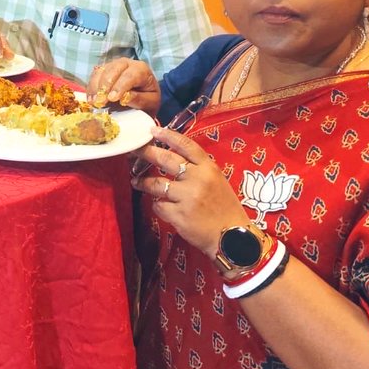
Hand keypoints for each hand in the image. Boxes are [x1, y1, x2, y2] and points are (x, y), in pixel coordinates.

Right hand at [88, 59, 160, 114]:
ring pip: (101, 71)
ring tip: (93, 102)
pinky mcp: (103, 70)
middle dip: (105, 85)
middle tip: (100, 101)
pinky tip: (91, 99)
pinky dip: (91, 87)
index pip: (130, 75)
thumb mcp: (150, 103)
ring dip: (95, 87)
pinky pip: (94, 75)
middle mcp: (127, 63)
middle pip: (113, 69)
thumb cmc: (148, 99)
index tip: (112, 98)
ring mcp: (113, 65)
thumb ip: (140, 100)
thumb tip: (125, 97)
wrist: (143, 97)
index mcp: (141, 69)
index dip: (120, 86)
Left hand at [130, 127, 248, 257]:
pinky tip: (159, 205)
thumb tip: (171, 154)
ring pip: (156, 183)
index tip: (152, 130)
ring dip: (143, 182)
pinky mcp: (179, 215)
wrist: (233, 238)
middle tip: (134, 151)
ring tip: (136, 181)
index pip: (186, 145)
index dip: (168, 135)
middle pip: (166, 159)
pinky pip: (158, 205)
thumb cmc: (224, 208)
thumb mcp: (217, 181)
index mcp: (209, 168)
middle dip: (146, 153)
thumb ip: (197, 169)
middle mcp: (197, 179)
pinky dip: (157, 205)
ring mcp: (187, 197)